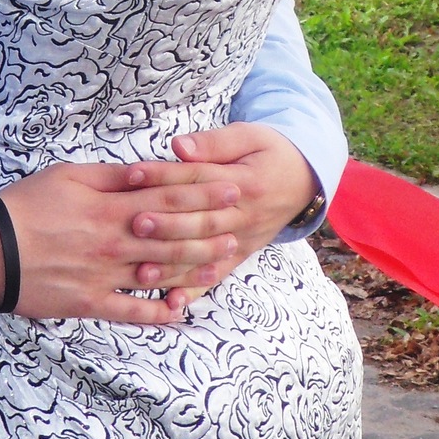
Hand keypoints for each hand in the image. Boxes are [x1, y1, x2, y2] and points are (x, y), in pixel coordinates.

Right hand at [0, 159, 247, 325]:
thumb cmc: (26, 206)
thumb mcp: (67, 175)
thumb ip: (112, 175)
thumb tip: (146, 170)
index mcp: (110, 206)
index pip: (168, 196)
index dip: (203, 191)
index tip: (231, 186)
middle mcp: (115, 241)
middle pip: (174, 234)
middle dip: (212, 227)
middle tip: (242, 222)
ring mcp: (106, 274)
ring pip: (162, 272)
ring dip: (197, 267)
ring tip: (225, 261)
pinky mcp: (91, 302)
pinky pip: (131, 312)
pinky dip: (157, 314)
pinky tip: (181, 313)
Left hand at [125, 124, 321, 308]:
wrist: (305, 179)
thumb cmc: (270, 151)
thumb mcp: (249, 135)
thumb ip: (214, 142)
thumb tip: (179, 146)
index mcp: (246, 181)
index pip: (198, 179)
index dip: (164, 175)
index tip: (132, 175)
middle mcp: (245, 215)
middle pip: (201, 221)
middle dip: (167, 224)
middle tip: (134, 223)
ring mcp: (244, 239)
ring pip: (206, 253)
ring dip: (175, 264)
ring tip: (144, 271)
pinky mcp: (242, 254)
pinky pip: (218, 274)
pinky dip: (195, 290)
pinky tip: (172, 303)